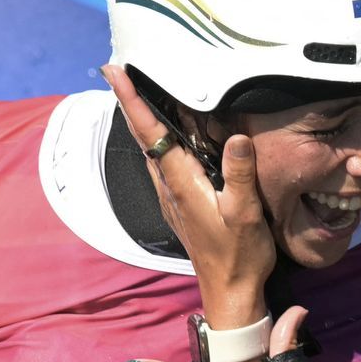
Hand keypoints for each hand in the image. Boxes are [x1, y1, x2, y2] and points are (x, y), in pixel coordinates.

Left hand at [103, 64, 273, 320]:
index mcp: (182, 183)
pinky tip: (169, 135)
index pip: (152, 133)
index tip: (114, 71)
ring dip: (143, 120)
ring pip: (152, 150)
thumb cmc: (240, 254)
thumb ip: (238, 174)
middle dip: (130, 102)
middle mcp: (170, 186)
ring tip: (140, 93)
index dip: (132, 100)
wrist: (230, 291)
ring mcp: (173, 197)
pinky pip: (164, 163)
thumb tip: (235, 136)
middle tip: (119, 70)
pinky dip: (160, 140)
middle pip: (145, 136)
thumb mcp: (246, 213)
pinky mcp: (181, 205)